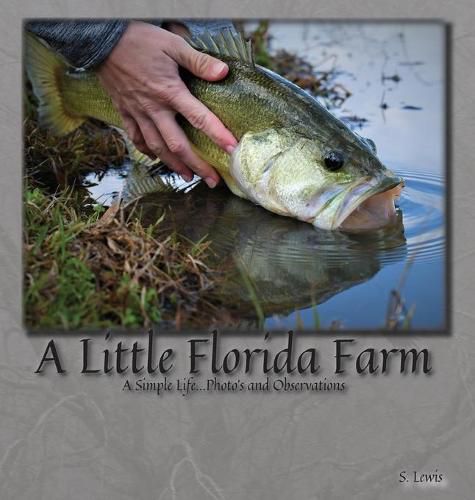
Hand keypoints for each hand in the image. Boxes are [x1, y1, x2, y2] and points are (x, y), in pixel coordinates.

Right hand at [98, 21, 236, 186]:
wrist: (102, 39)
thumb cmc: (140, 40)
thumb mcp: (173, 44)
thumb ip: (199, 61)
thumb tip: (223, 72)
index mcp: (169, 92)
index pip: (199, 118)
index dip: (217, 135)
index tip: (232, 149)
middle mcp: (154, 109)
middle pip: (178, 144)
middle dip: (197, 166)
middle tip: (212, 180)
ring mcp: (138, 113)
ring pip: (157, 147)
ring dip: (174, 165)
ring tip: (188, 177)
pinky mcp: (124, 112)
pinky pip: (136, 138)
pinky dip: (147, 151)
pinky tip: (157, 158)